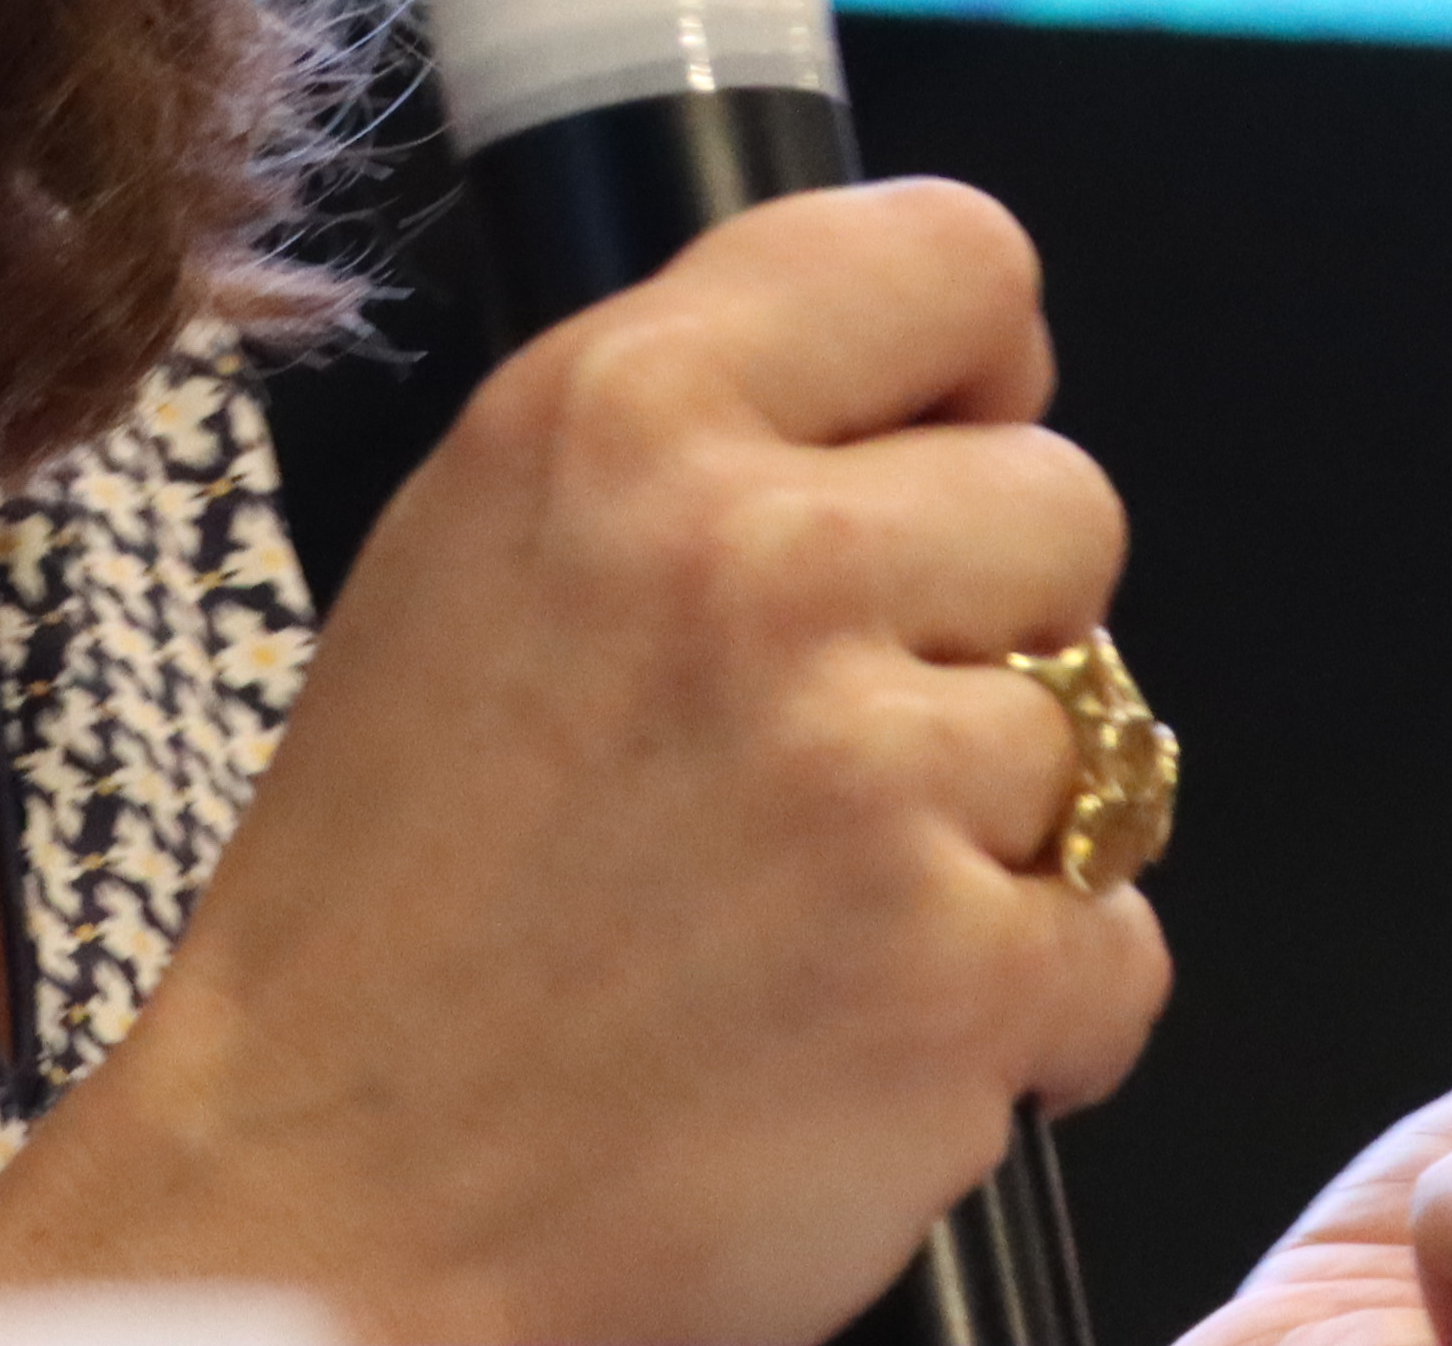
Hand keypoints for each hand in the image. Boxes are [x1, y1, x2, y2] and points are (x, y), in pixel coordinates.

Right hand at [0, 181, 1167, 1342]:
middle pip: (1065, 497)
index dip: (968, 366)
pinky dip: (1033, 1009)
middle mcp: (749, 558)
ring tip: (824, 904)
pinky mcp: (958, 974)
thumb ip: (683, 439)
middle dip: (990, 620)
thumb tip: (919, 398)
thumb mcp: (473, 553)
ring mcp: (866, 770)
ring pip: (1105, 733)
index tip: (928, 453)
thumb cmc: (388, 902)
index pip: (949, 256)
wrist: (331, 1196)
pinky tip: (869, 1028)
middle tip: (838, 735)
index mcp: (613, 414)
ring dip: (1004, 830)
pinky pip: (1121, 941)